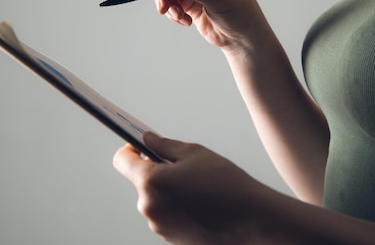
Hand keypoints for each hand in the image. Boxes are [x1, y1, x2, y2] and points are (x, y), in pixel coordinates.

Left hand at [114, 133, 284, 244]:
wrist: (253, 220)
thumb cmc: (226, 185)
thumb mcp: (194, 153)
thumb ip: (164, 144)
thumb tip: (148, 139)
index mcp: (151, 182)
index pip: (121, 161)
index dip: (129, 149)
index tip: (139, 146)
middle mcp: (149, 208)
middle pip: (140, 181)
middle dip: (154, 170)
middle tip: (179, 164)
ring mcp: (160, 226)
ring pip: (155, 199)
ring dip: (167, 189)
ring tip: (196, 185)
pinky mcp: (171, 239)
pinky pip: (167, 215)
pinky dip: (176, 206)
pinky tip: (199, 202)